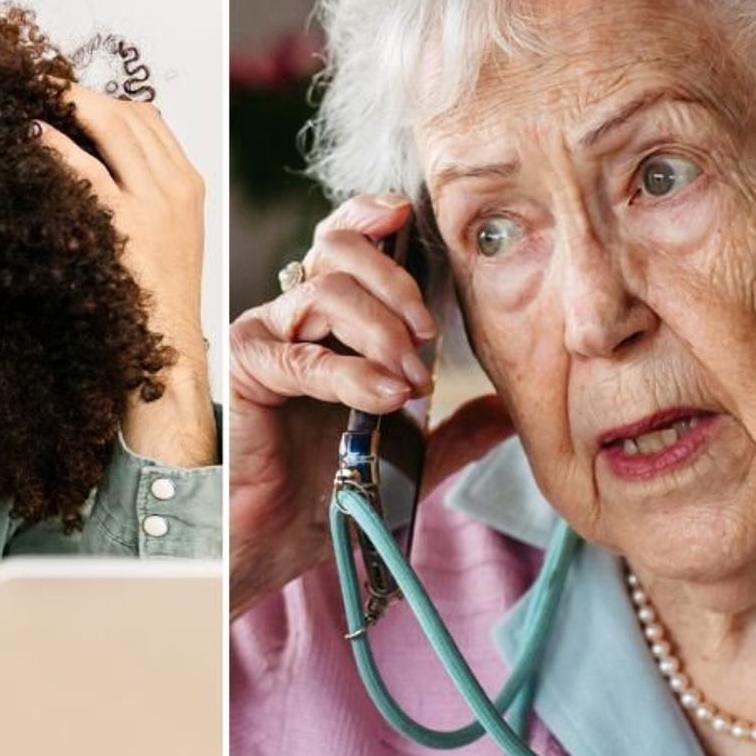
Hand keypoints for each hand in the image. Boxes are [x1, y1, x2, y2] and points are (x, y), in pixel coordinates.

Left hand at [36, 80, 206, 350]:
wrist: (166, 355)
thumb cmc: (154, 307)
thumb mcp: (165, 242)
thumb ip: (143, 201)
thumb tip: (97, 168)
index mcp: (188, 187)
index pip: (148, 120)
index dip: (105, 98)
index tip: (70, 94)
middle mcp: (176, 188)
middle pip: (128, 113)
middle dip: (81, 93)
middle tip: (40, 84)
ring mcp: (153, 204)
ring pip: (111, 125)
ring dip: (67, 103)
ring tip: (31, 96)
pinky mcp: (126, 226)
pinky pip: (86, 168)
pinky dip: (57, 143)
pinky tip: (32, 133)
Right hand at [231, 191, 451, 617]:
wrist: (274, 538)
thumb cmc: (325, 488)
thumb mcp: (408, 452)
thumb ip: (454, 426)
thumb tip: (510, 410)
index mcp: (327, 321)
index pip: (346, 243)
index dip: (372, 218)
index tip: (409, 218)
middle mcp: (292, 318)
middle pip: (338, 251)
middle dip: (395, 283)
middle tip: (427, 336)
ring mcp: (266, 338)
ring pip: (326, 291)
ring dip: (381, 330)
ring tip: (409, 380)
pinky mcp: (246, 370)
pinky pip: (305, 357)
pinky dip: (352, 373)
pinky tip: (384, 396)